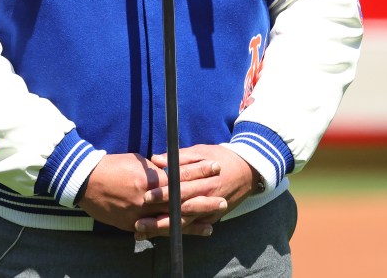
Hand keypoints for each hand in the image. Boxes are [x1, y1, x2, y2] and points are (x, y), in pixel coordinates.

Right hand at [76, 152, 225, 233]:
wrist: (84, 182)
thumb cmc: (110, 166)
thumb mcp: (136, 162)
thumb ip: (155, 171)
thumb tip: (169, 172)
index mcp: (149, 179)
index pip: (180, 175)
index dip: (199, 172)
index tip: (215, 167)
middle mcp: (147, 199)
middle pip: (182, 199)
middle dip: (204, 198)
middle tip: (223, 196)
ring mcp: (141, 215)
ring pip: (173, 219)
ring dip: (195, 218)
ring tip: (214, 217)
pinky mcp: (133, 226)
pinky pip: (158, 230)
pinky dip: (175, 231)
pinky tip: (189, 231)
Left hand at [134, 145, 260, 239]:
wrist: (248, 171)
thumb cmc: (220, 157)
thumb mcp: (200, 151)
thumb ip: (178, 157)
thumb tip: (155, 159)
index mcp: (203, 178)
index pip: (181, 186)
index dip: (164, 192)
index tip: (147, 195)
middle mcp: (206, 197)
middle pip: (181, 209)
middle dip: (159, 218)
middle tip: (139, 222)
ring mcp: (210, 210)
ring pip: (184, 223)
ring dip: (164, 229)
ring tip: (143, 232)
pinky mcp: (212, 218)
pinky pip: (192, 227)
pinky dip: (176, 232)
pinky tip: (158, 236)